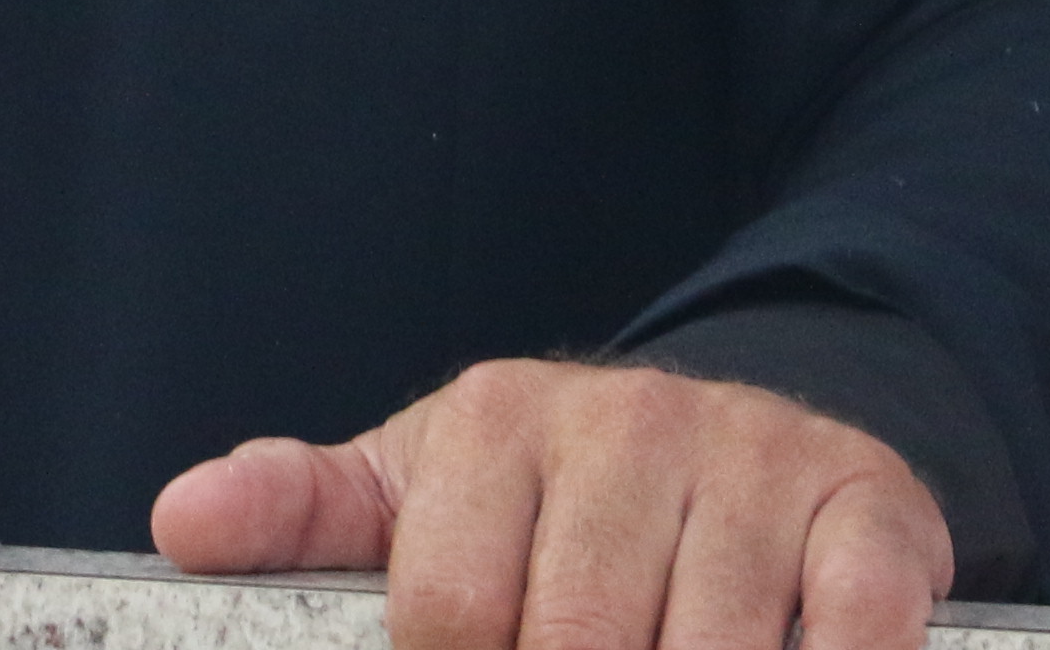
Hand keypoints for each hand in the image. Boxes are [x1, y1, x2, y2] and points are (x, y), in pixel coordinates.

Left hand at [152, 357, 951, 649]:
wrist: (733, 432)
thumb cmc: (547, 496)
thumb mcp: (418, 492)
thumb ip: (302, 516)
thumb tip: (181, 521)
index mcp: (496, 421)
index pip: (448, 613)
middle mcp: (629, 420)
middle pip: (581, 641)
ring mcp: (755, 460)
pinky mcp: (868, 506)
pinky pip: (860, 625)